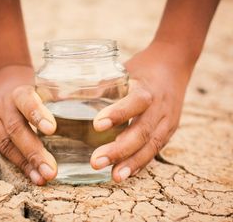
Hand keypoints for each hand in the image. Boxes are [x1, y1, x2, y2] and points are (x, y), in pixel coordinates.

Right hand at [0, 65, 56, 184]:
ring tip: (43, 178)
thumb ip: (62, 99)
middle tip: (51, 170)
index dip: (37, 114)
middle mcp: (3, 105)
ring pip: (7, 145)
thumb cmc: (33, 91)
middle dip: (34, 152)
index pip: (26, 101)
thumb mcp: (44, 88)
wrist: (2, 86)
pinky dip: (21, 165)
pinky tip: (34, 176)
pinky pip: (4, 152)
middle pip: (16, 129)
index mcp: (19, 91)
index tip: (52, 129)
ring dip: (27, 165)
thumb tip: (94, 115)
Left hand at [90, 42, 192, 181]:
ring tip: (114, 176)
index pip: (135, 102)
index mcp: (147, 88)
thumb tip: (66, 96)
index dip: (118, 114)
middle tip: (96, 161)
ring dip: (131, 163)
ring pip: (151, 146)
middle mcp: (160, 107)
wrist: (174, 65)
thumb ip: (102, 85)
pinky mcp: (169, 130)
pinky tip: (126, 173)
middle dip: (119, 149)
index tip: (96, 125)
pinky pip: (155, 149)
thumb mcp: (123, 70)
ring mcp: (168, 121)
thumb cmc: (142, 68)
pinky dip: (141, 162)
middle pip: (142, 132)